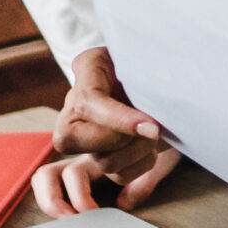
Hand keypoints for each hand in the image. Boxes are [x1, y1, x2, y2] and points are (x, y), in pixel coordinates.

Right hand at [32, 47, 181, 216]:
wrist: (153, 74)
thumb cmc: (147, 60)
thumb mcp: (139, 52)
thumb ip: (140, 68)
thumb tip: (151, 103)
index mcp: (84, 76)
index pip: (89, 104)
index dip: (121, 120)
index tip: (153, 127)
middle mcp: (74, 112)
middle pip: (93, 145)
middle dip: (131, 140)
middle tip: (154, 126)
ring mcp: (84, 141)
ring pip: (108, 164)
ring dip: (139, 150)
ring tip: (153, 131)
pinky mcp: (101, 159)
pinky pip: (120, 176)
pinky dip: (141, 163)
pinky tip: (149, 145)